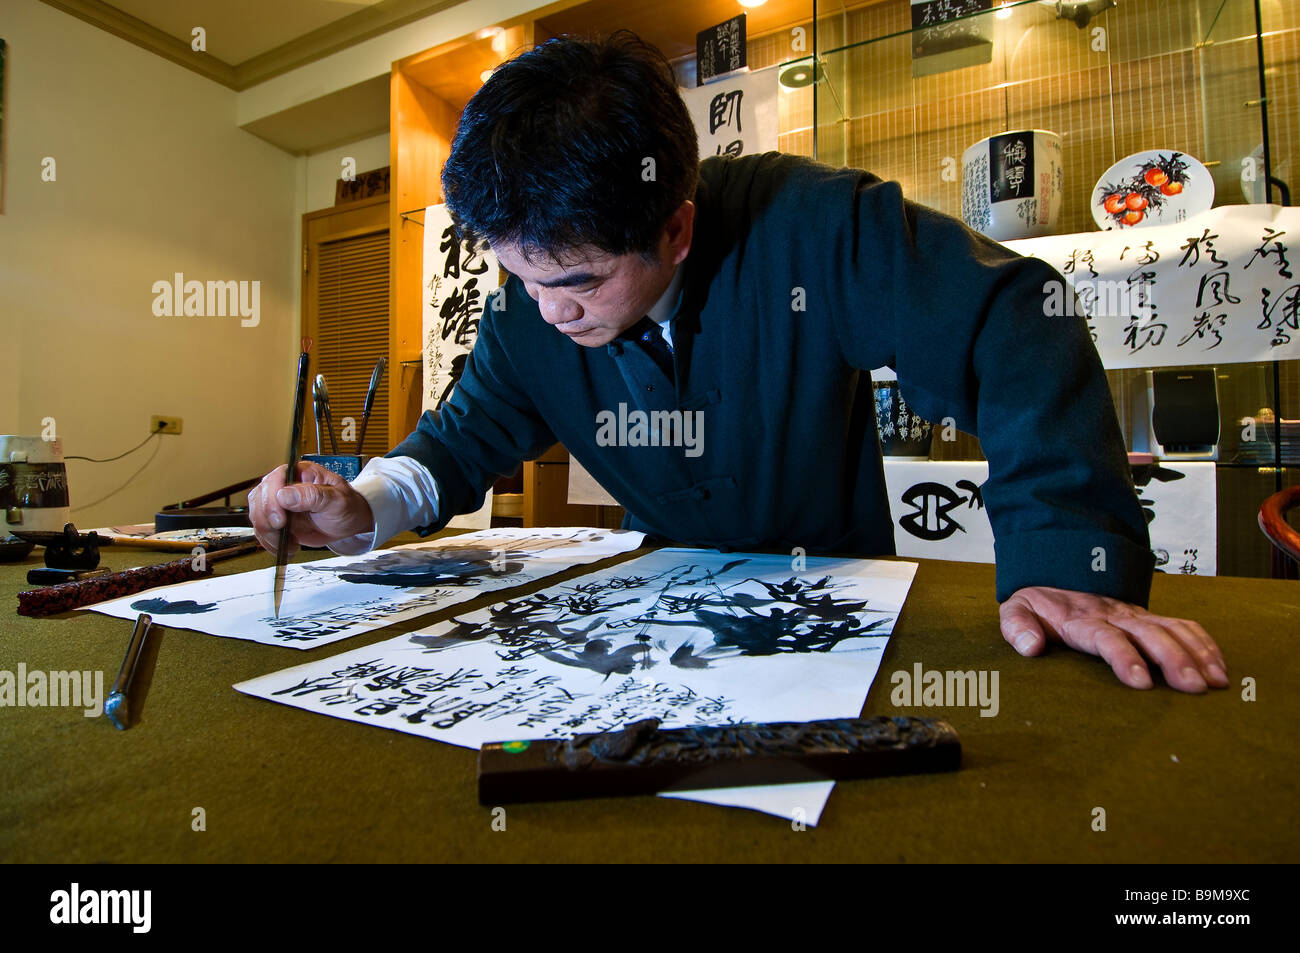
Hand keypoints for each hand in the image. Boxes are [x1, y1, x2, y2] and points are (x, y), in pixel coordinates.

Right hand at [249, 461, 374, 556]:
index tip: (280, 520)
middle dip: (266, 521)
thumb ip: (313, 495)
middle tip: (283, 534)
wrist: (348, 522)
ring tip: (290, 544)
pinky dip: (271, 543)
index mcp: (299, 472)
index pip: (274, 481)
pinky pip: (263, 531)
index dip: (271, 501)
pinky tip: (287, 548)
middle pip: (259, 499)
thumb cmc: (346, 505)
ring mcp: (278, 502)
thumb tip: (285, 494)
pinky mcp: (276, 519)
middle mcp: (284, 485)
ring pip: (257, 516)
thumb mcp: (337, 499)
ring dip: (269, 535)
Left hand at [999, 586, 1227, 692]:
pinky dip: (1203, 643)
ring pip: (1171, 629)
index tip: (1142, 682)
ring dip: (1196, 653)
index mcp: (1081, 620)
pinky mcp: (1148, 617)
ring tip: (1215, 682)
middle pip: (1148, 634)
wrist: (1056, 572)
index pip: (1107, 638)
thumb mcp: (1016, 610)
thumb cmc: (1038, 603)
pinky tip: (1219, 667)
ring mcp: (1134, 615)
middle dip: (1173, 659)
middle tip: (1193, 687)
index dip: (1125, 658)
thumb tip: (1031, 647)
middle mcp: (1114, 616)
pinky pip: (1182, 625)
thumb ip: (1017, 628)